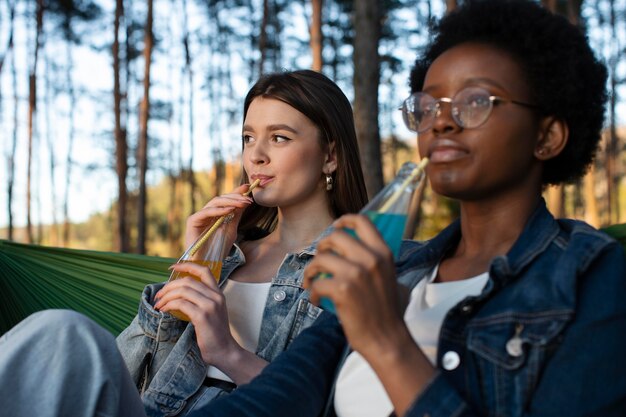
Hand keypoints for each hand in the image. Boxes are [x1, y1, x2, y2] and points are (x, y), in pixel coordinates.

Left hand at [154, 262, 241, 366]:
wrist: (225, 351)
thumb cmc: (215, 334)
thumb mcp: (213, 312)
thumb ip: (202, 300)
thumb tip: (180, 292)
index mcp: (218, 293)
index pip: (204, 270)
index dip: (187, 265)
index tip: (173, 267)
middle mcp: (215, 296)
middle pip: (188, 281)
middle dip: (169, 286)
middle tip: (158, 295)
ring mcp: (210, 305)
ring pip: (182, 291)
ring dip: (166, 296)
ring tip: (159, 304)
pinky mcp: (202, 316)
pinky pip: (180, 304)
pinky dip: (168, 305)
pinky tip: (164, 310)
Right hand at [185, 184, 253, 247]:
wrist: (206, 264)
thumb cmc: (218, 249)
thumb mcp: (231, 229)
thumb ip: (236, 215)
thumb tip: (245, 200)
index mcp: (215, 214)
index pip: (226, 200)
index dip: (236, 193)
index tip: (248, 188)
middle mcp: (206, 213)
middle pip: (221, 199)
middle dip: (236, 197)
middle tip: (248, 198)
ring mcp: (199, 216)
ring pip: (214, 202)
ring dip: (230, 202)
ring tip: (243, 203)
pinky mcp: (192, 221)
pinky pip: (206, 212)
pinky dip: (218, 210)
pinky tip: (230, 210)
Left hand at [303, 214, 405, 357]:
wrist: (387, 339)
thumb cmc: (385, 311)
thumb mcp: (388, 276)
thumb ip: (373, 259)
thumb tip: (351, 246)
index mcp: (383, 253)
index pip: (362, 221)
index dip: (344, 220)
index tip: (335, 227)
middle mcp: (370, 259)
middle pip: (335, 237)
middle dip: (321, 247)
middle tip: (319, 261)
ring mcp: (356, 274)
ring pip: (320, 259)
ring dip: (310, 271)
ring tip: (311, 282)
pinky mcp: (342, 290)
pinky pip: (316, 283)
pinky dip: (311, 292)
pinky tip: (316, 300)